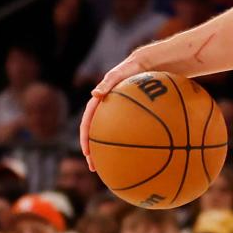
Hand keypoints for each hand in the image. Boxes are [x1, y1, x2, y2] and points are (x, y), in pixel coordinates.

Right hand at [79, 54, 147, 170]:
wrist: (148, 65)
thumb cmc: (132, 68)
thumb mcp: (119, 73)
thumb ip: (107, 82)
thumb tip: (94, 94)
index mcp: (100, 103)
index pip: (87, 123)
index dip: (85, 138)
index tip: (86, 152)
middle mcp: (107, 111)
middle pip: (96, 134)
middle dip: (93, 151)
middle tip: (94, 167)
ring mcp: (118, 114)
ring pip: (111, 135)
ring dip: (108, 150)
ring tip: (112, 166)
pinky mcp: (130, 116)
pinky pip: (128, 131)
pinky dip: (130, 142)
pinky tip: (138, 153)